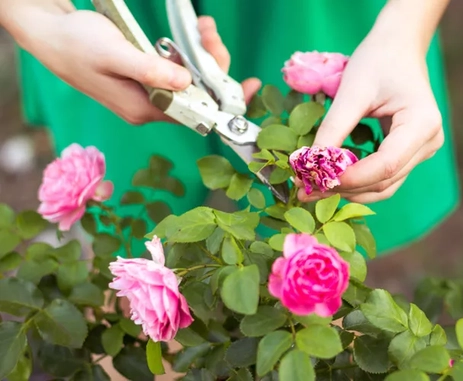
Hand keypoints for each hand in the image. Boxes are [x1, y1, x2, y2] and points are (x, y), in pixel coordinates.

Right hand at [14, 9, 259, 124]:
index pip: (196, 113)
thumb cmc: (76, 44)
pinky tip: (191, 32)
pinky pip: (178, 69)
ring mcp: (148, 92)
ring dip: (201, 53)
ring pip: (190, 79)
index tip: (250, 86)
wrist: (49, 34)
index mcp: (143, 109)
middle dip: (212, 63)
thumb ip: (151, 71)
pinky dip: (188, 52)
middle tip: (209, 31)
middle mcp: (149, 106)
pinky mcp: (146, 78)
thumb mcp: (115, 54)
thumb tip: (187, 84)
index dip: (224, 101)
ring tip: (202, 25)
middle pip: (197, 93)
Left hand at [302, 9, 444, 203]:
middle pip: (386, 180)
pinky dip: (358, 181)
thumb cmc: (378, 61)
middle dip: (345, 188)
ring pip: (385, 186)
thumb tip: (310, 163)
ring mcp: (422, 150)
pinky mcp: (410, 153)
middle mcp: (429, 142)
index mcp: (422, 123)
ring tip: (313, 189)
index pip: (386, 165)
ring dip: (350, 190)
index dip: (352, 178)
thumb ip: (334, 127)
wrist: (398, 47)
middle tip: (305, 190)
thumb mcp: (352, 91)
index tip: (317, 180)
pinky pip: (384, 176)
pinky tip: (331, 179)